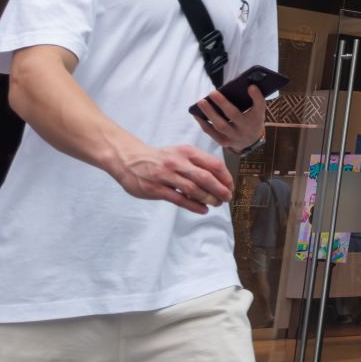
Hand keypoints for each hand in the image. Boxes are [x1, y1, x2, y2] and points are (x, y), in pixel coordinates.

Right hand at [112, 142, 232, 213]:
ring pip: (193, 189)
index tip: (231, 186)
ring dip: (208, 198)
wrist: (130, 160)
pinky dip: (193, 205)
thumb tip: (219, 179)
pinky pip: (179, 199)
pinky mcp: (156, 189)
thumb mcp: (180, 153)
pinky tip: (203, 209)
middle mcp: (178, 162)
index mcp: (187, 152)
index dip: (225, 177)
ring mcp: (166, 176)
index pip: (213, 164)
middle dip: (220, 190)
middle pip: (206, 177)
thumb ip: (197, 163)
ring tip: (217, 204)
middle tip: (227, 198)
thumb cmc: (160, 158)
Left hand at [193, 85, 264, 151]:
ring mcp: (234, 137)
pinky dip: (203, 123)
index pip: (259, 106)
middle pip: (234, 115)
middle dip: (222, 103)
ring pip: (220, 125)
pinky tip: (196, 114)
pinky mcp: (224, 142)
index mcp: (257, 117)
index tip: (251, 86)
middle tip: (212, 92)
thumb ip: (252, 98)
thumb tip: (242, 85)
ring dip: (209, 113)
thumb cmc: (252, 119)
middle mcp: (246, 128)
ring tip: (201, 101)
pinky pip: (211, 132)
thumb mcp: (256, 109)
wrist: (251, 141)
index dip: (256, 96)